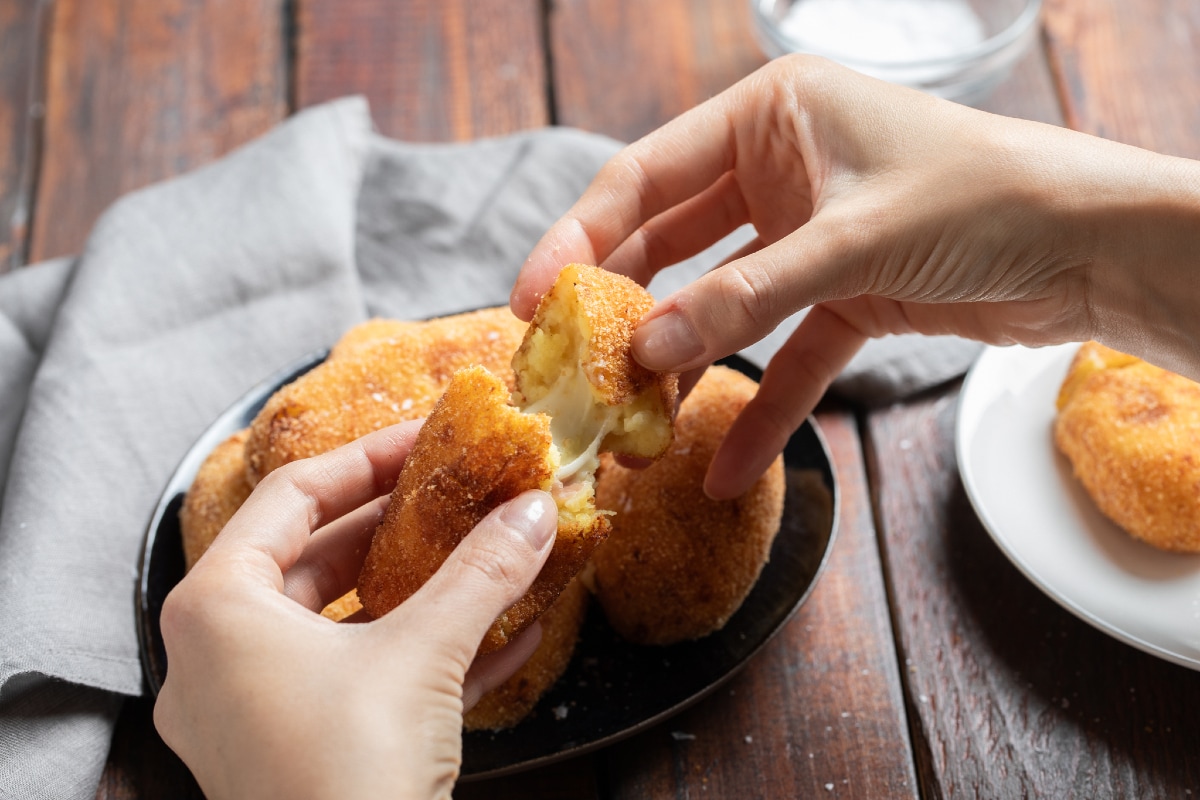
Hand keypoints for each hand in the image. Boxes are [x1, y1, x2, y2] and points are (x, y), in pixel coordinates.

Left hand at [154, 421, 556, 799]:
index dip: (366, 458)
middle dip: (402, 526)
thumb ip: (481, 573)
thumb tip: (535, 510)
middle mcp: (220, 656)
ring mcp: (255, 712)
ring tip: (485, 554)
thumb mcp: (423, 655)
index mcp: (219, 610)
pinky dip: (425, 657)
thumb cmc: (347, 776)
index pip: (291, 497)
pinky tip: (509, 641)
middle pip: (317, 558)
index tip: (428, 437)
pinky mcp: (299, 755)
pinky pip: (363, 683)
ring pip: (345, 624)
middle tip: (462, 493)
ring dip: (421, 591)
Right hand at [512, 55, 1199, 498]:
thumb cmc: (984, 199)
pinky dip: (761, 407)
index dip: (581, 236)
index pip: (646, 176)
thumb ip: (746, 295)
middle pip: (670, 243)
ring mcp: (807, 237)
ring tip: (634, 425)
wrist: (1092, 247)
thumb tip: (652, 348)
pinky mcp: (842, 295)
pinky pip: (785, 355)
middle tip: (569, 366)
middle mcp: (779, 169)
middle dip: (623, 308)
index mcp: (769, 116)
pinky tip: (726, 466)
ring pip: (720, 304)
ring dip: (684, 364)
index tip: (534, 297)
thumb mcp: (850, 241)